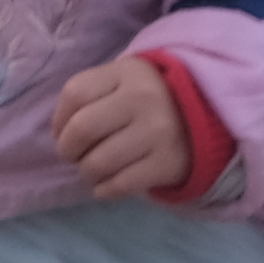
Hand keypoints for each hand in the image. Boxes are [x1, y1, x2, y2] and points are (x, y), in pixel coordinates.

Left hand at [48, 56, 193, 203]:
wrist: (205, 118)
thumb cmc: (148, 99)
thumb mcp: (122, 81)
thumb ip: (90, 96)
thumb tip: (58, 134)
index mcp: (128, 72)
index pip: (75, 93)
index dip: (58, 119)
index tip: (62, 132)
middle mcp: (143, 98)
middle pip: (82, 128)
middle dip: (67, 149)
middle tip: (74, 156)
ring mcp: (158, 132)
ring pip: (98, 162)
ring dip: (86, 172)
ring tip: (93, 170)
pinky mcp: (167, 163)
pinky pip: (120, 185)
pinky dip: (104, 190)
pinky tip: (107, 184)